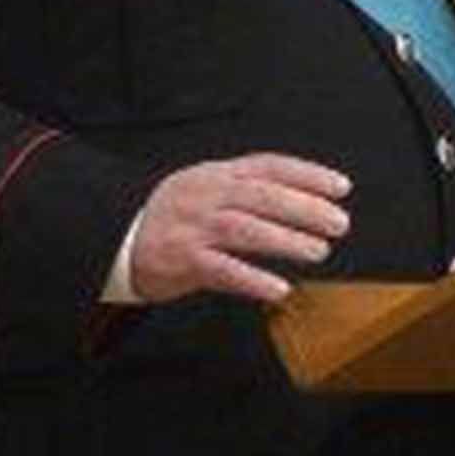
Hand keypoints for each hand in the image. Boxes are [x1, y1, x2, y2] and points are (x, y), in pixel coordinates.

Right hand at [124, 152, 352, 304]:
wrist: (113, 236)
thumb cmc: (169, 216)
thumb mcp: (204, 187)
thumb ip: (244, 187)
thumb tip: (301, 197)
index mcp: (216, 175)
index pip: (270, 166)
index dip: (308, 175)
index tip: (341, 187)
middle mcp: (207, 196)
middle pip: (264, 197)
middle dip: (306, 208)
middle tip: (340, 223)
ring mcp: (194, 228)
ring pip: (247, 230)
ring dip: (287, 241)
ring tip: (319, 251)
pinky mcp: (183, 261)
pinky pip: (223, 271)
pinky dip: (254, 280)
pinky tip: (279, 289)